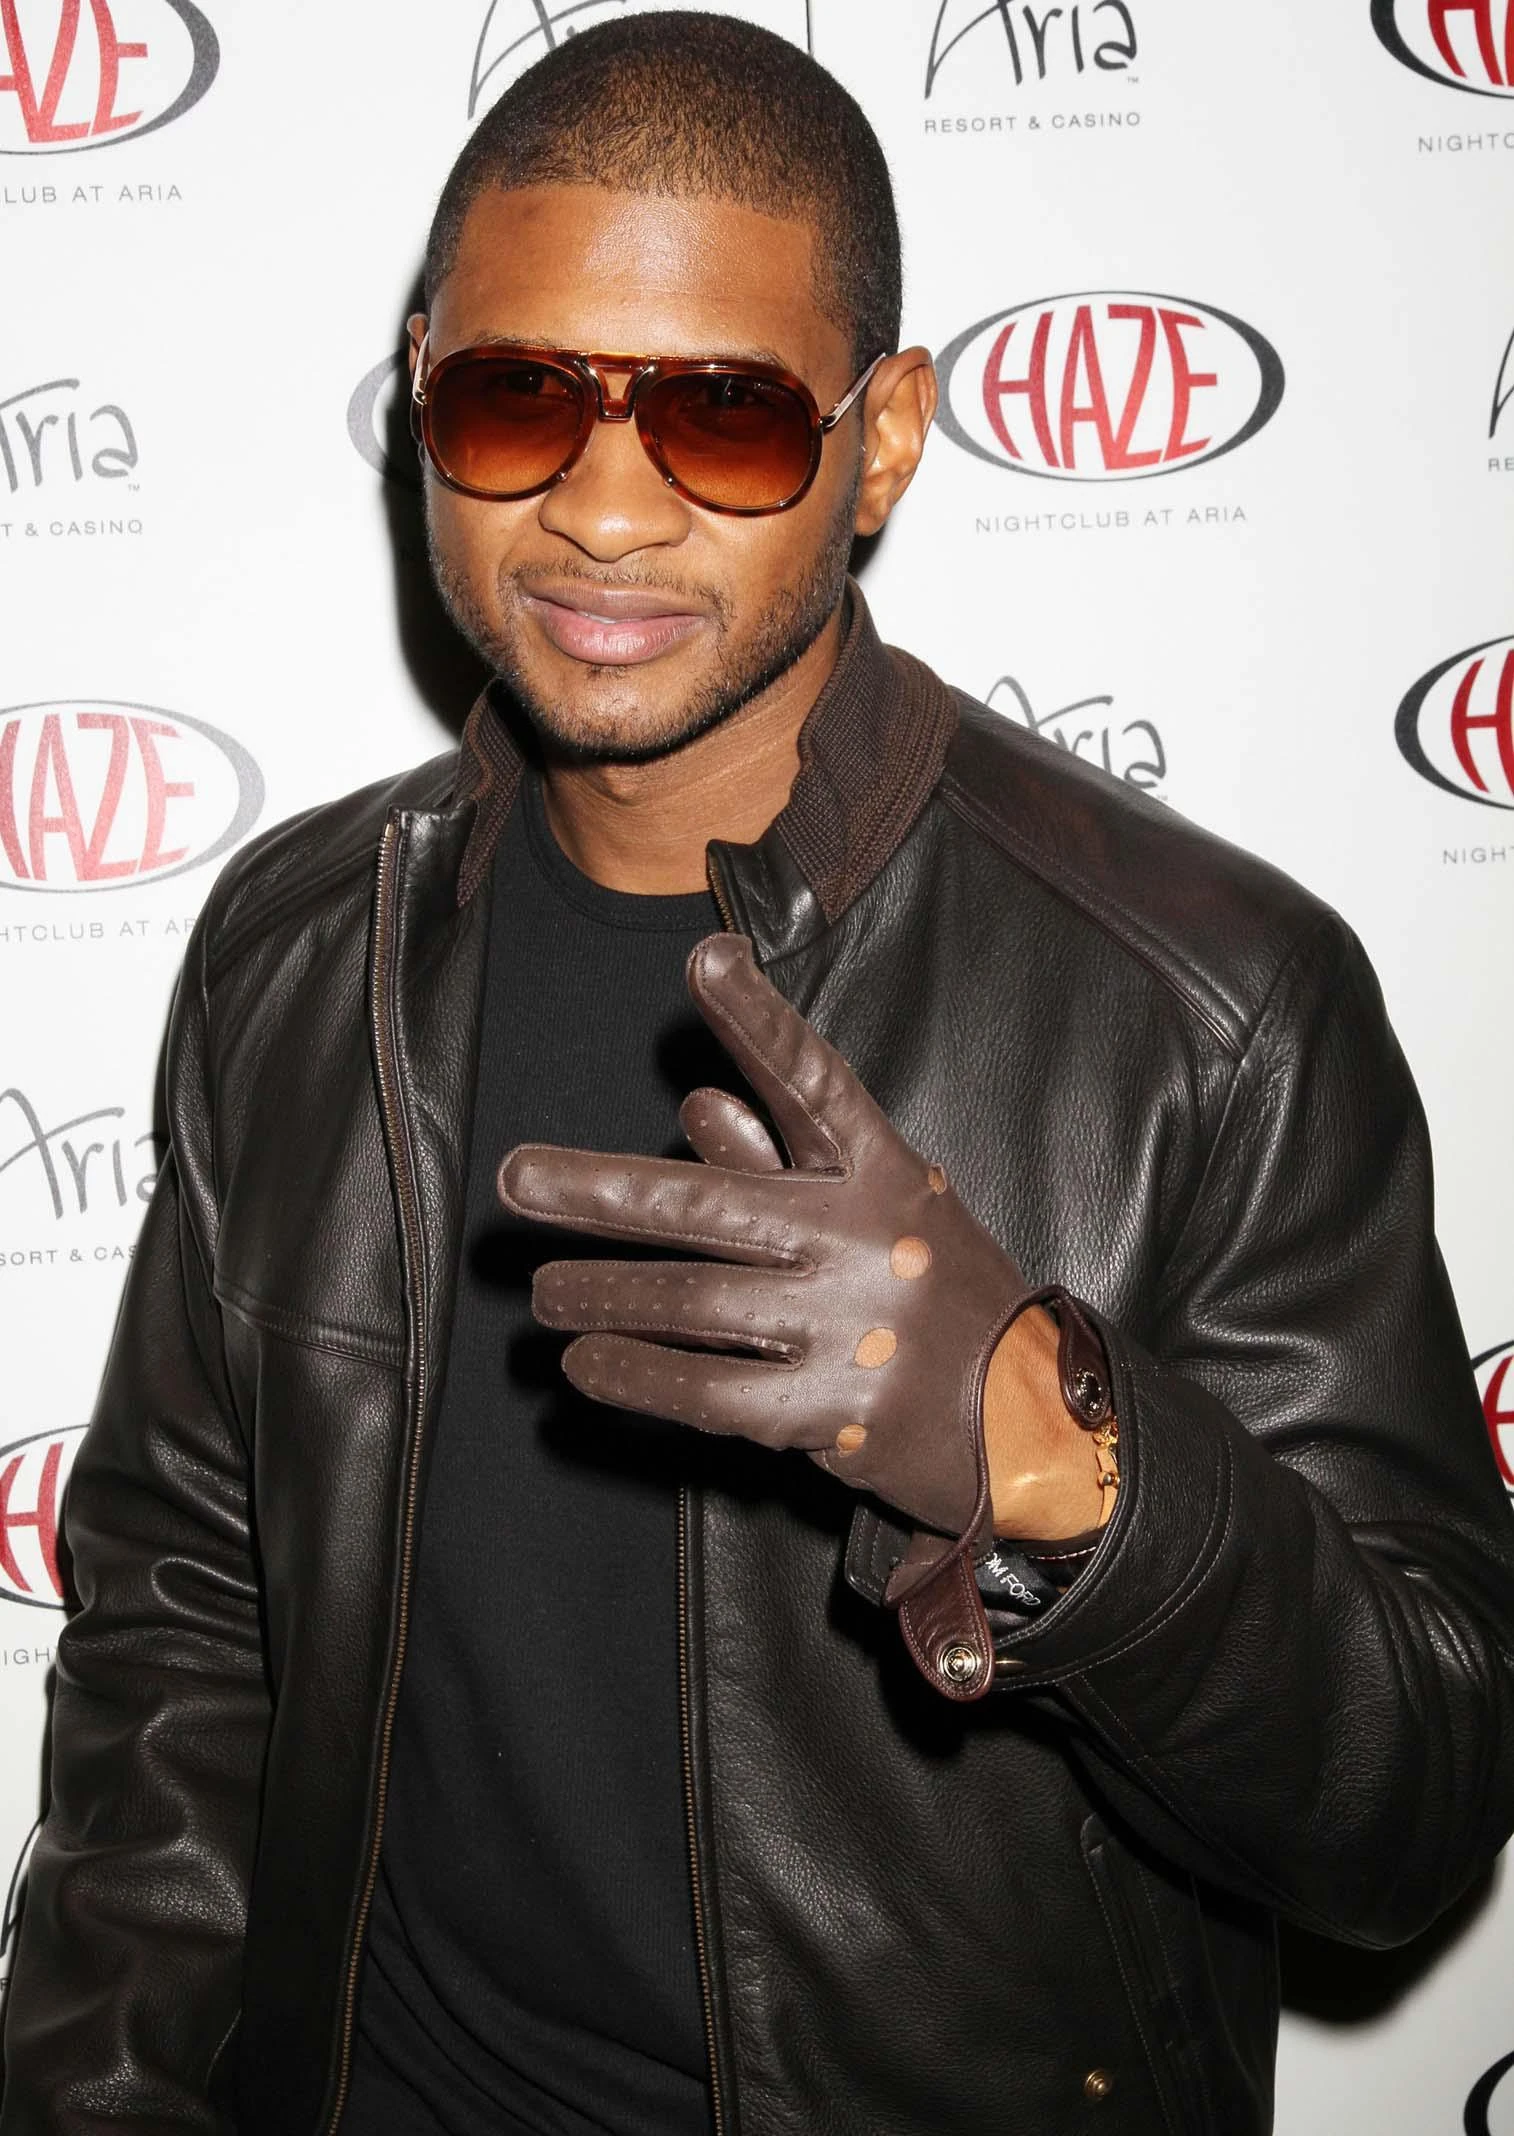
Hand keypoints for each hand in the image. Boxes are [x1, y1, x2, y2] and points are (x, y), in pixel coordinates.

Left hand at [497, 935, 1110, 1551]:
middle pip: (712, 1207)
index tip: (705, 959)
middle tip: (516, 1181)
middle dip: (601, 1192)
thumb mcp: (887, 1210)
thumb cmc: (942, 1295)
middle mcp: (865, 1243)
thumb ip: (786, 1157)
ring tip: (542, 1294)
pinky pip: (705, 1392)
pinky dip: (635, 1376)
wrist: (1033, 1420)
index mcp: (885, 1176)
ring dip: (600, 1295)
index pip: (816, 1084)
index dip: (760, 1022)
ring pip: (692, 1303)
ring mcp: (847, 1330)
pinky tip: (584, 1365)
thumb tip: (694, 1106)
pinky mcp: (829, 1414)